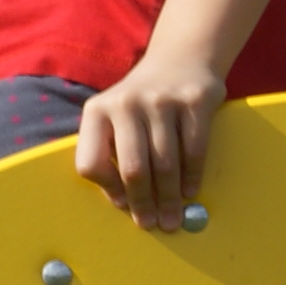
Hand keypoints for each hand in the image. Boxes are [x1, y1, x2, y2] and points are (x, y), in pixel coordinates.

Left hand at [76, 51, 224, 230]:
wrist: (180, 60)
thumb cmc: (142, 104)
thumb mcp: (115, 118)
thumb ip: (111, 153)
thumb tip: (124, 203)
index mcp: (97, 111)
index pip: (91, 162)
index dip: (107, 189)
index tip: (122, 206)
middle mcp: (125, 103)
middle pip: (133, 168)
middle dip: (144, 203)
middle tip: (153, 225)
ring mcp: (161, 100)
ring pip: (165, 163)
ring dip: (170, 197)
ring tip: (173, 218)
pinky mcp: (194, 100)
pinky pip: (194, 150)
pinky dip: (192, 177)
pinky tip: (190, 192)